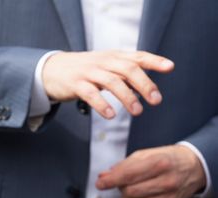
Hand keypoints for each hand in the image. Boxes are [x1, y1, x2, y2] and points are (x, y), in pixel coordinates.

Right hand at [42, 50, 174, 117]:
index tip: (170, 68)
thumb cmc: (84, 71)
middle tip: (156, 100)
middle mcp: (103, 62)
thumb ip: (125, 74)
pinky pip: (91, 94)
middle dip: (145, 84)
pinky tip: (110, 115)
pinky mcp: (75, 84)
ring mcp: (88, 72)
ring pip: (112, 82)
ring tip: (137, 112)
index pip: (137, 56)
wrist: (51, 69)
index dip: (154, 61)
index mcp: (113, 57)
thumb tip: (149, 88)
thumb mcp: (105, 67)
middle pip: (128, 69)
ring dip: (127, 97)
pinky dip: (102, 104)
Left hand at [96, 145, 205, 197]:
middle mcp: (167, 181)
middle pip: (131, 191)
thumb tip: (104, 176)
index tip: (100, 184)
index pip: (129, 175)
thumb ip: (124, 165)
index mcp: (159, 163)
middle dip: (119, 188)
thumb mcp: (146, 154)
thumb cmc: (167, 159)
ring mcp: (169, 197)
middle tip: (119, 183)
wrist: (194, 167)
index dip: (111, 181)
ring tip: (126, 191)